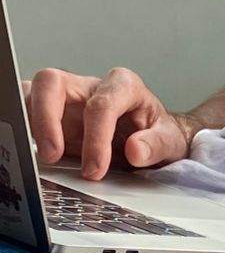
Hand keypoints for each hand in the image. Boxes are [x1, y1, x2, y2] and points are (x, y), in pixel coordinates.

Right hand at [23, 67, 195, 179]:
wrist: (152, 139)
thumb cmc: (158, 134)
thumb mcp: (170, 142)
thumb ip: (156, 145)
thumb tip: (135, 150)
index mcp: (123, 86)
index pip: (101, 104)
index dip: (96, 138)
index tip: (95, 169)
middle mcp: (90, 86)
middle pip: (52, 83)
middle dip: (47, 119)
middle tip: (53, 156)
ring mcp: (67, 98)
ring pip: (32, 92)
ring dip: (32, 123)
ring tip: (44, 156)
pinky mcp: (52, 113)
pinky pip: (27, 111)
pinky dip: (27, 129)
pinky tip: (37, 151)